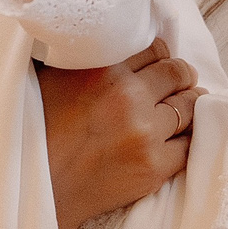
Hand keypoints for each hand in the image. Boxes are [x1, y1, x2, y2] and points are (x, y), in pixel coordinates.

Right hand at [39, 40, 198, 228]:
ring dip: (188, 104)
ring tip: (183, 106)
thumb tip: (109, 41)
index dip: (159, 56)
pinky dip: (187, 137)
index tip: (159, 63)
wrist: (37, 187)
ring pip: (189, 106)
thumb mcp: (54, 77)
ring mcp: (145, 134)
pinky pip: (189, 144)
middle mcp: (129, 97)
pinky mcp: (154, 167)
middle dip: (180, 76)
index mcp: (104, 69)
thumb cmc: (37, 130)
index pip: (154, 49)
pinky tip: (179, 135)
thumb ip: (86, 59)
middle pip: (177, 73)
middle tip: (179, 81)